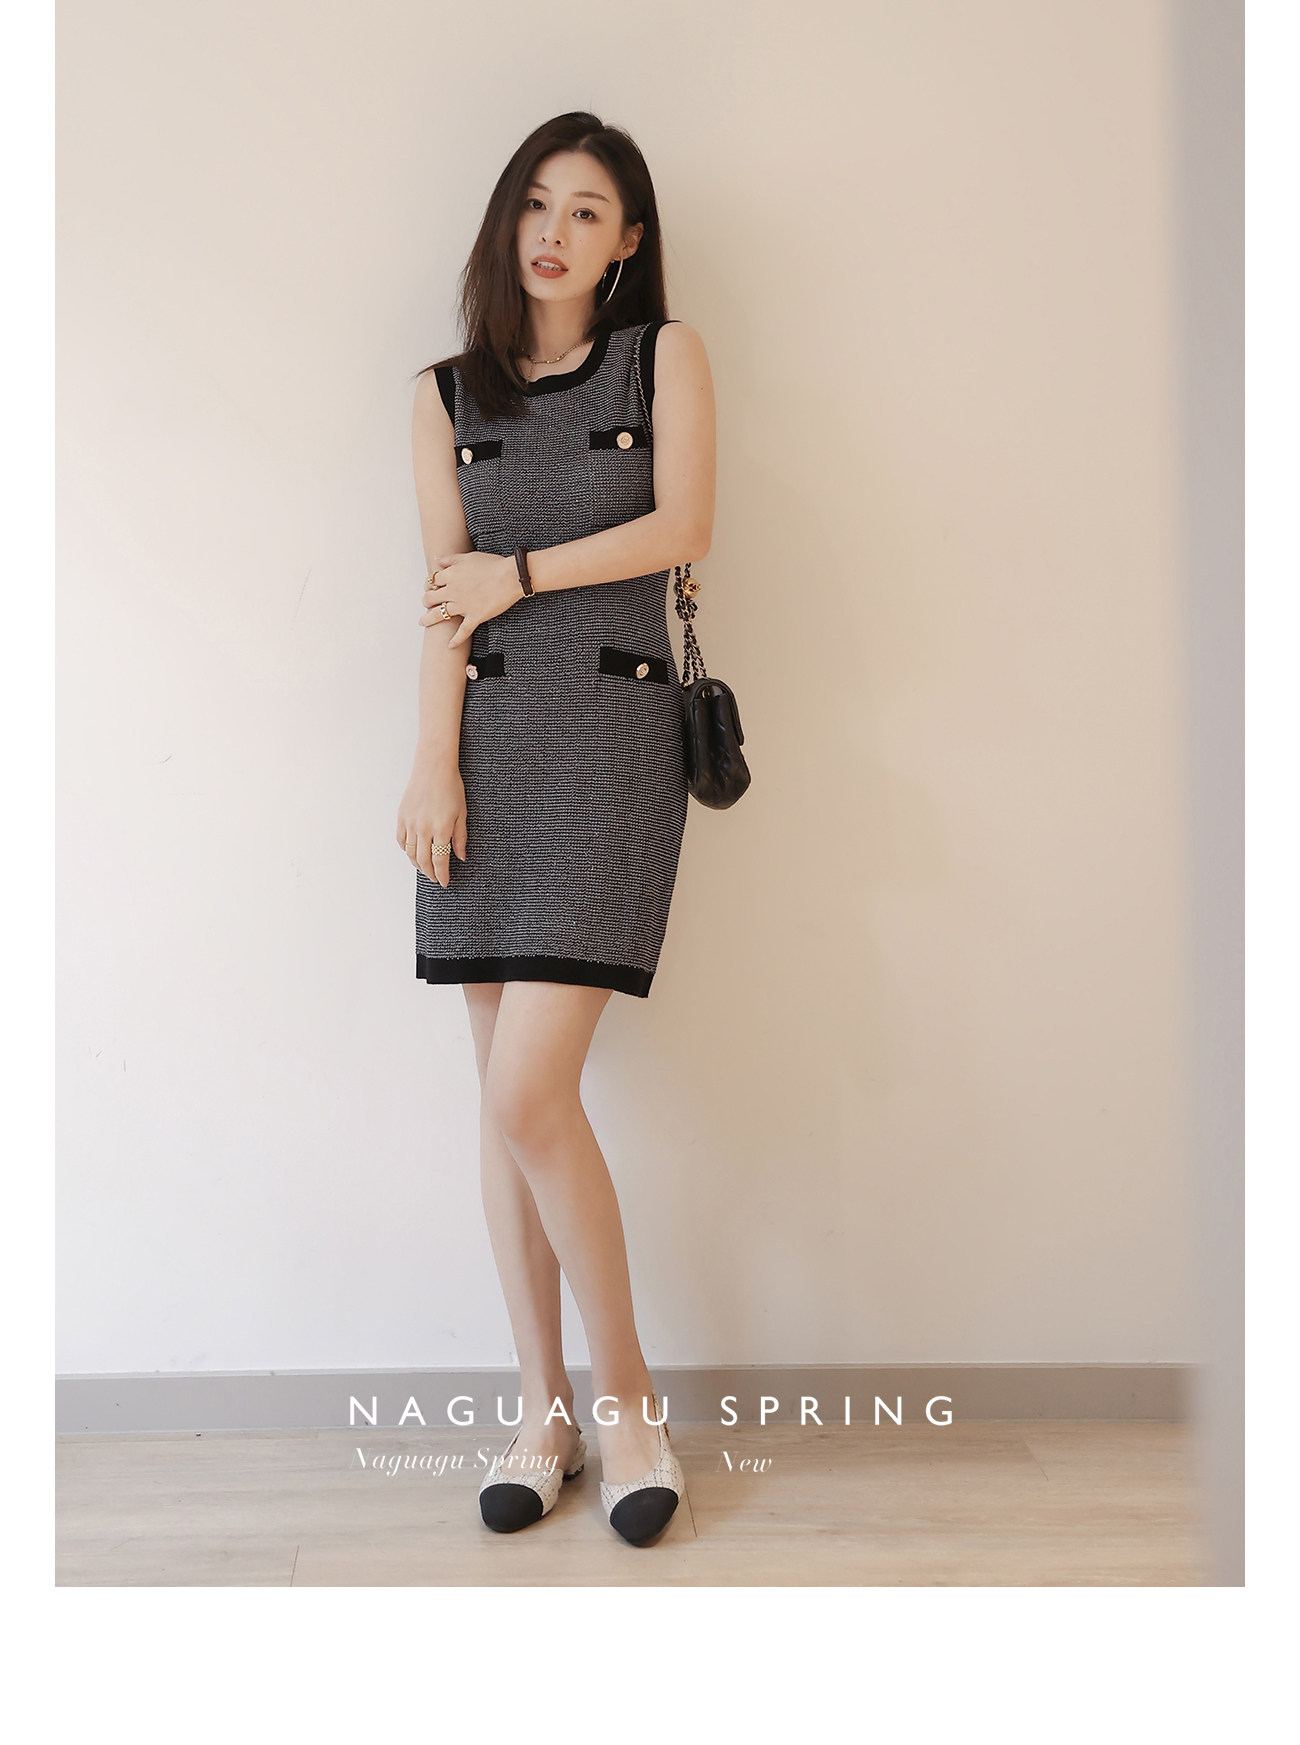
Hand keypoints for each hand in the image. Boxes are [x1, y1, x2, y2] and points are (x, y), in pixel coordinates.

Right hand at [396, 761, 467, 887]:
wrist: (433, 768)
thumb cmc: (451, 788)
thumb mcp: (462, 814)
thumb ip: (460, 838)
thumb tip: (461, 857)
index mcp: (441, 829)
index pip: (440, 861)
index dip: (442, 875)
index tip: (444, 882)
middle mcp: (424, 829)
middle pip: (424, 861)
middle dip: (430, 873)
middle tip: (435, 879)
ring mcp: (410, 823)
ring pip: (411, 853)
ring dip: (418, 864)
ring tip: (425, 869)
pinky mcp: (401, 817)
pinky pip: (401, 840)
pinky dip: (406, 850)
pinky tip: (413, 853)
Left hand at [420, 551, 521, 647]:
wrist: (511, 576)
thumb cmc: (492, 565)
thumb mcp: (468, 557)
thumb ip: (450, 559)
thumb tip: (436, 558)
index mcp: (451, 575)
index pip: (432, 581)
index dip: (430, 584)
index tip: (431, 586)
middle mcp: (453, 591)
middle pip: (430, 598)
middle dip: (426, 601)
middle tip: (427, 603)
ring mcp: (463, 606)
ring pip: (439, 615)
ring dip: (428, 619)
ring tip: (422, 622)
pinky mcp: (475, 617)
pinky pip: (462, 632)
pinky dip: (456, 640)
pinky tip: (450, 646)